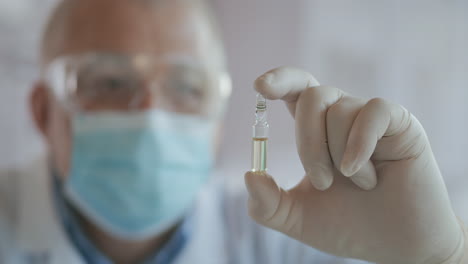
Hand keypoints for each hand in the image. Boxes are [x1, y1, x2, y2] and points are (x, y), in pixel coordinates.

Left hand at [245, 67, 466, 262]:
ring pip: (339, 109)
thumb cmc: (348, 226)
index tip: (259, 87)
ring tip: (357, 183)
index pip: (296, 89)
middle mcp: (342, 117)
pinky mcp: (401, 123)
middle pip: (312, 96)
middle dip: (308, 143)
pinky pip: (373, 112)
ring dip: (337, 154)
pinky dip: (359, 143)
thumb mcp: (297, 217)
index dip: (280, 80)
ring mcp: (371, 119)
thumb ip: (267, 202)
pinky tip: (363, 174)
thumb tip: (249, 174)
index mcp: (317, 130)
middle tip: (322, 182)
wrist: (394, 245)